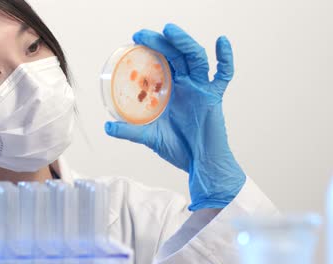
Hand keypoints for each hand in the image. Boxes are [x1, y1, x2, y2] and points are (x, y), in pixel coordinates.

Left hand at [104, 23, 245, 210]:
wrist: (200, 164)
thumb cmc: (179, 149)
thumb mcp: (149, 137)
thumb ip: (129, 131)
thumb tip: (107, 127)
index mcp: (171, 91)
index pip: (161, 63)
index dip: (150, 50)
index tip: (135, 41)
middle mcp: (186, 85)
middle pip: (175, 55)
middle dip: (160, 42)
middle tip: (141, 35)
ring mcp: (201, 89)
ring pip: (195, 58)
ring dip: (184, 42)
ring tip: (169, 30)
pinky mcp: (214, 97)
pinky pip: (223, 74)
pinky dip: (225, 58)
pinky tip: (221, 41)